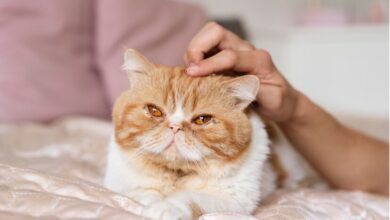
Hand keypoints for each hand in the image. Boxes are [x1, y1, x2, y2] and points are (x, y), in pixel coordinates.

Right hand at [184, 22, 299, 122]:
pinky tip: (196, 74)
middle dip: (197, 47)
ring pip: (207, 36)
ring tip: (192, 73)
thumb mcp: (273, 100)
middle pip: (215, 32)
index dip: (208, 64)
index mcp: (259, 59)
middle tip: (191, 70)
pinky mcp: (224, 57)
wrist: (282, 100)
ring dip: (194, 51)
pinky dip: (194, 57)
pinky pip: (205, 48)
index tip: (192, 74)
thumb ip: (254, 90)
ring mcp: (234, 51)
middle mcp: (245, 50)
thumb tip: (231, 86)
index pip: (228, 56)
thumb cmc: (278, 100)